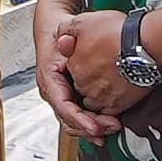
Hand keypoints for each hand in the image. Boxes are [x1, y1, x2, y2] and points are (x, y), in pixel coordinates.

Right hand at [37, 12, 113, 137]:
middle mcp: (53, 93)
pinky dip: (92, 124)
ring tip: (112, 129)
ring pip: (74, 122)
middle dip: (90, 127)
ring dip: (93, 129)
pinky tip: (106, 128)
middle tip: (111, 127)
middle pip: (70, 119)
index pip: (63, 106)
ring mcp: (61, 97)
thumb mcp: (62, 37)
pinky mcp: (71, 98)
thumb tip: (66, 43)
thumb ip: (66, 43)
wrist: (54, 32)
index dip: (79, 119)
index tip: (95, 127)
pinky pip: (80, 117)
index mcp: (49, 81)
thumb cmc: (58, 35)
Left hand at [60, 7, 148, 116]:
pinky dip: (113, 104)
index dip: (84, 61)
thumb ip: (66, 30)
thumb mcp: (84, 22)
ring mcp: (101, 97)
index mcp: (74, 67)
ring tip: (113, 81)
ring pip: (96, 100)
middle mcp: (84, 85)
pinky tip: (121, 92)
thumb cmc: (116, 32)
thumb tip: (59, 37)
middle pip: (83, 86)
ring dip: (101, 94)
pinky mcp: (118, 105)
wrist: (143, 45)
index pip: (73, 69)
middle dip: (91, 79)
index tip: (95, 55)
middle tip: (105, 68)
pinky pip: (111, 111)